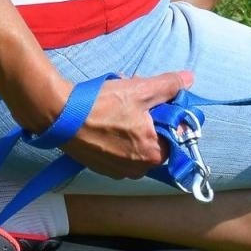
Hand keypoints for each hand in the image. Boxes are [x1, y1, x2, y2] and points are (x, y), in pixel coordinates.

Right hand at [59, 71, 194, 178]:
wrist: (60, 116)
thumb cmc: (103, 105)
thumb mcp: (142, 89)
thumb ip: (169, 86)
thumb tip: (189, 79)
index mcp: (153, 155)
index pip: (173, 137)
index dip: (166, 117)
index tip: (154, 102)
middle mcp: (137, 170)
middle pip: (154, 141)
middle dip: (148, 121)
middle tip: (134, 102)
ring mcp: (117, 171)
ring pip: (136, 145)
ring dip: (132, 127)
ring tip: (118, 108)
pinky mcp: (100, 167)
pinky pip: (119, 151)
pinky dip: (117, 137)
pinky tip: (107, 119)